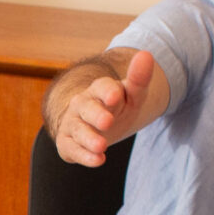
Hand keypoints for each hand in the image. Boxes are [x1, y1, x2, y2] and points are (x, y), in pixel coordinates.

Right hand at [48, 50, 157, 166]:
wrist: (99, 126)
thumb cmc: (117, 107)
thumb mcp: (132, 96)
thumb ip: (139, 79)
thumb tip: (146, 54)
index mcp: (99, 90)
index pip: (101, 86)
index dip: (107, 91)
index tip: (115, 97)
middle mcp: (82, 104)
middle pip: (86, 107)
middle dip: (96, 114)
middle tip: (107, 122)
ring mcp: (73, 123)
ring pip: (78, 129)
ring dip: (89, 138)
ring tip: (102, 146)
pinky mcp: (67, 143)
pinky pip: (72, 149)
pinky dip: (84, 156)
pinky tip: (99, 160)